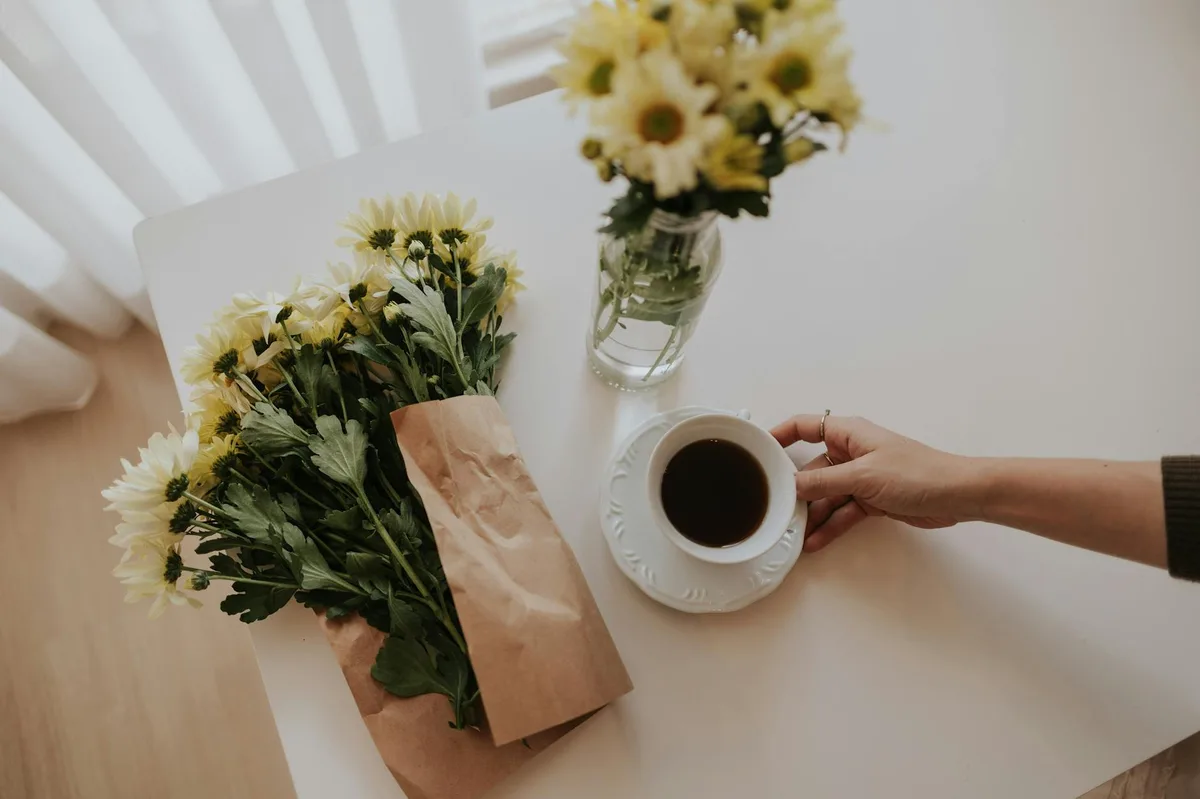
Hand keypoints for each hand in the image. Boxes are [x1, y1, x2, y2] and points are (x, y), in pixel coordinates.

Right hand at [771, 414, 977, 551]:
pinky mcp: (872, 499)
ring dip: (812, 514)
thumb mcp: (862, 476)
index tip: (757, 450)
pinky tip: (815, 542)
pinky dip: (830, 526)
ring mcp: (861, 477)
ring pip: (826, 495)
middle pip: (812, 468)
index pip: (805, 426)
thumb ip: (824, 482)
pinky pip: (842, 512)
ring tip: (793, 535)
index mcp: (848, 433)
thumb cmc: (916, 473)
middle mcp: (852, 452)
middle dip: (794, 490)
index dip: (779, 435)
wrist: (958, 495)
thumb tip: (792, 486)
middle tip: (773, 509)